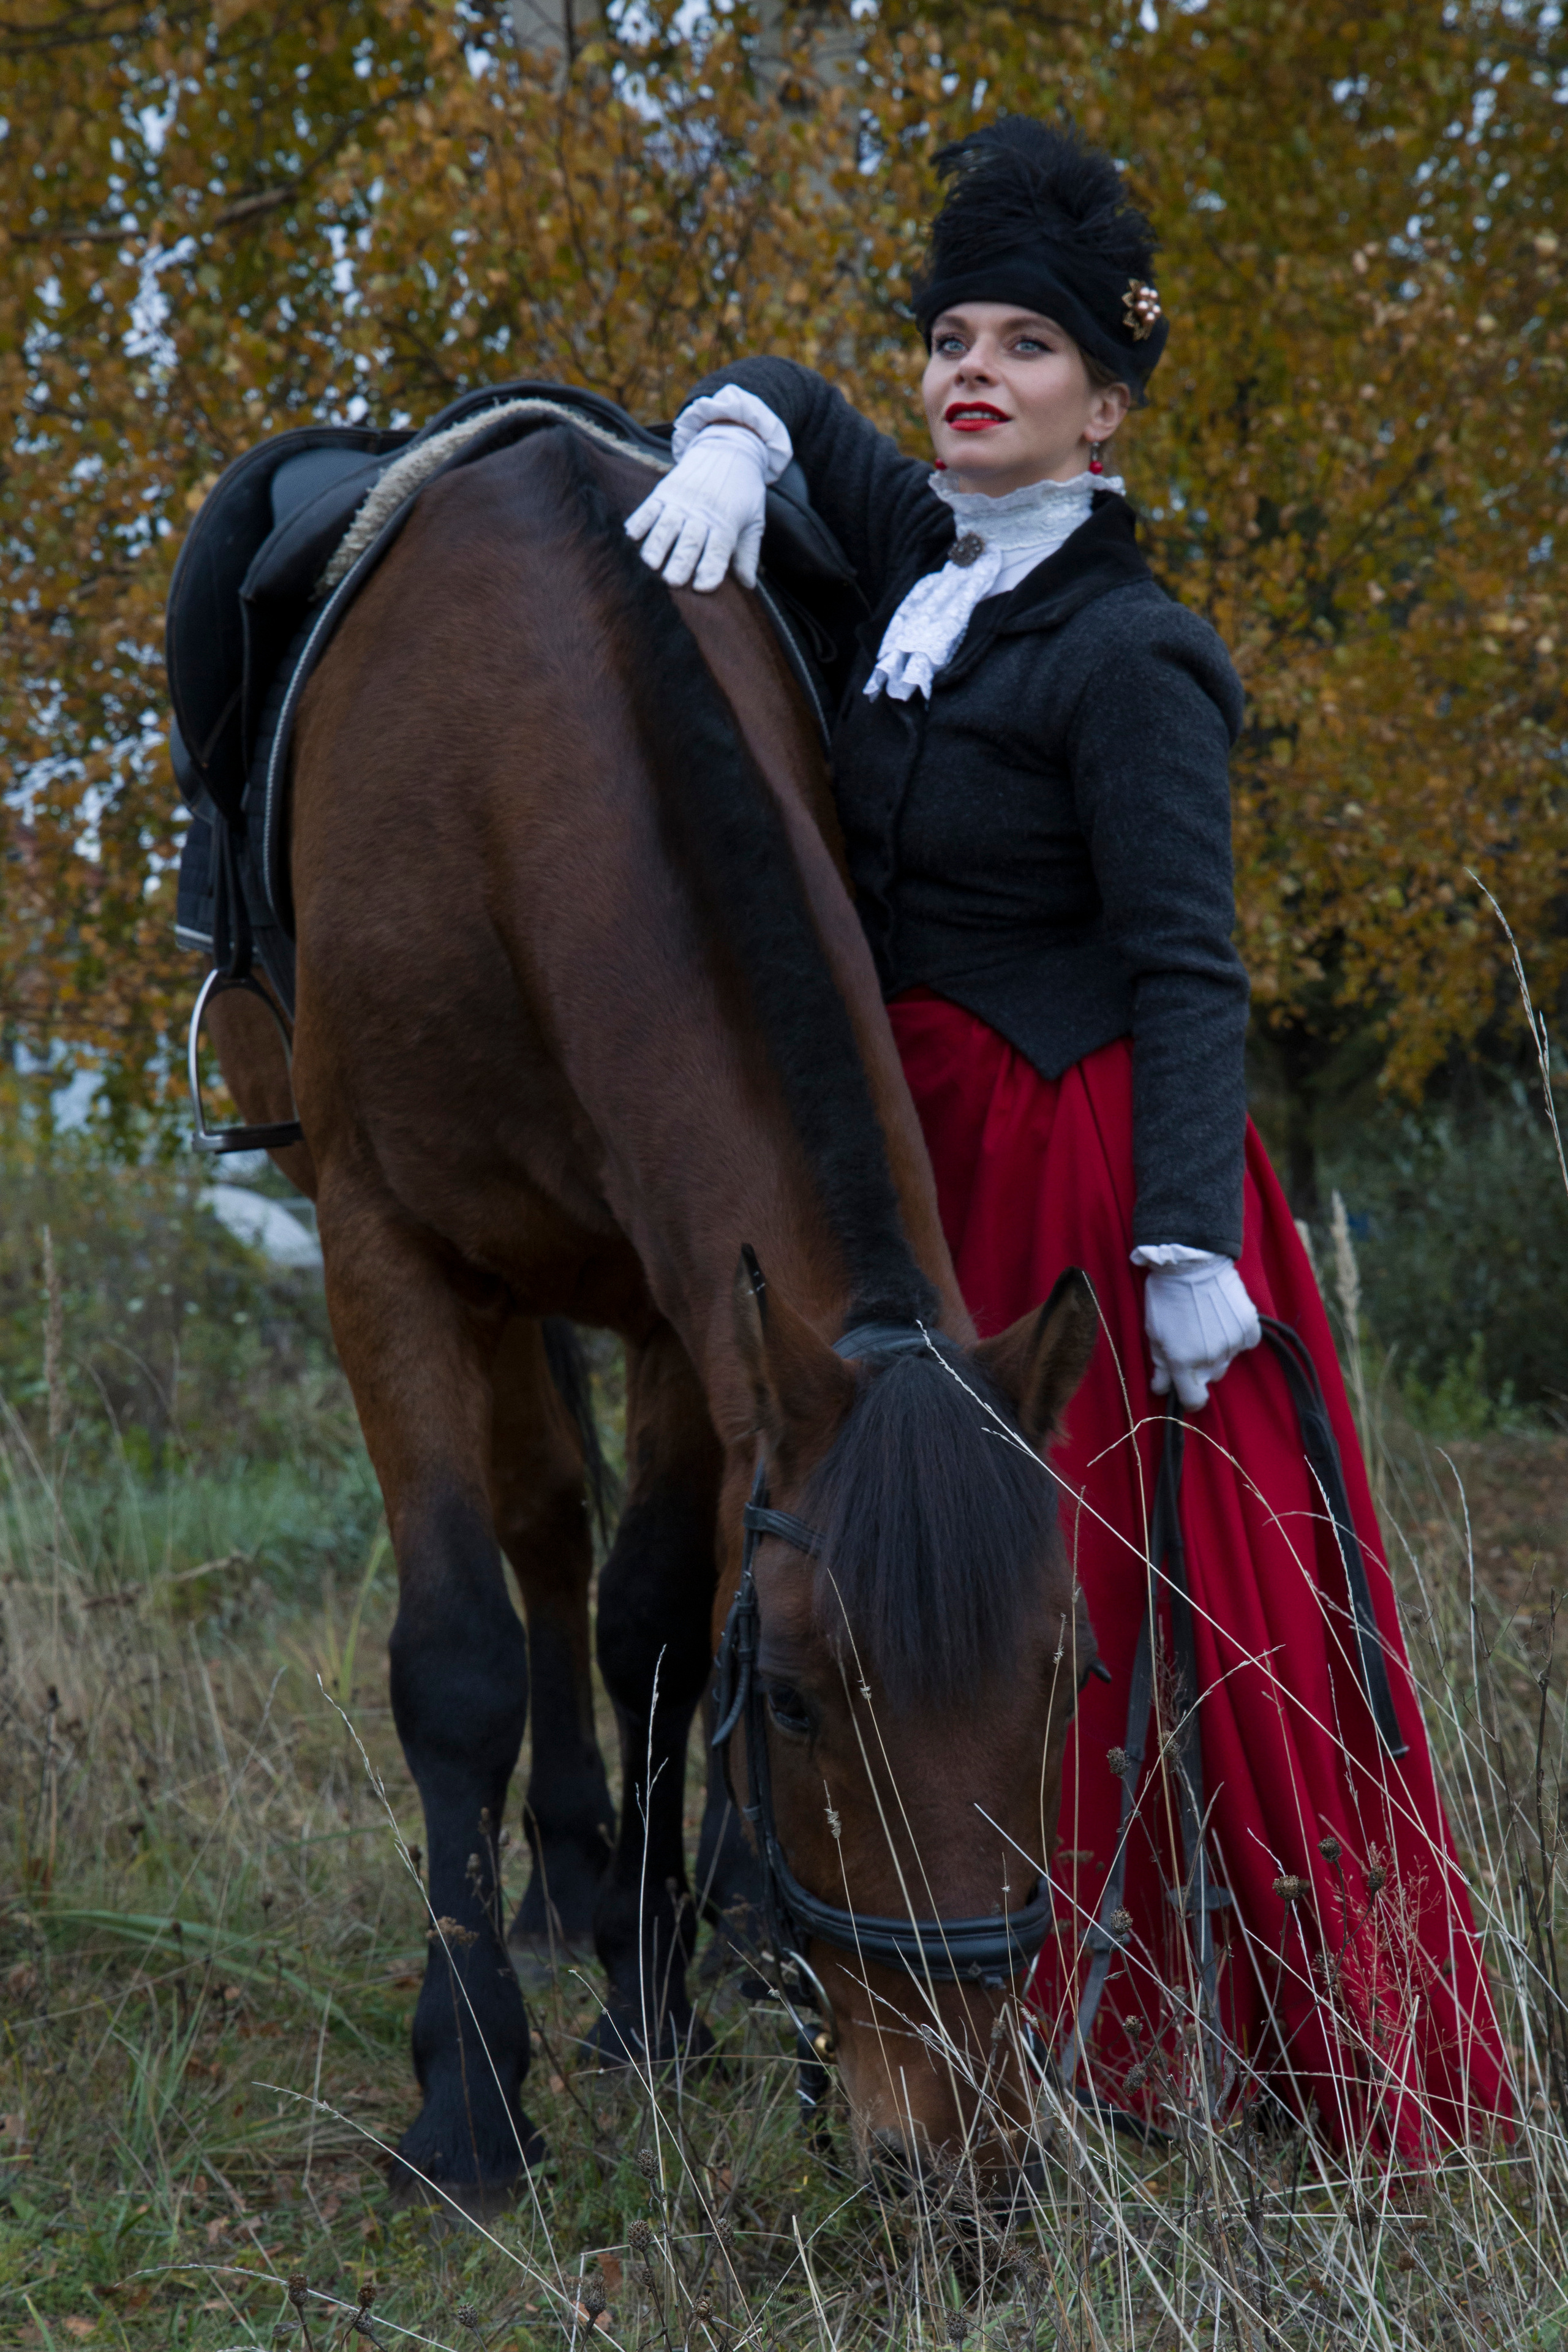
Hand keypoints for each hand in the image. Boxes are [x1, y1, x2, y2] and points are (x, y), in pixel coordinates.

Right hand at [624, 425, 769, 591]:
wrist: (728, 448)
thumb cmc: (743, 491)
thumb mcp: (754, 520)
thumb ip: (748, 553)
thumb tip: (749, 584)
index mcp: (725, 522)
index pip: (718, 549)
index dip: (710, 568)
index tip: (703, 587)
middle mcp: (701, 512)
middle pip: (689, 541)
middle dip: (680, 561)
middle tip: (671, 582)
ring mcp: (680, 501)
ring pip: (665, 527)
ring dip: (656, 547)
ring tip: (649, 565)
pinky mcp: (664, 491)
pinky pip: (648, 509)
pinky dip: (638, 522)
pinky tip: (630, 537)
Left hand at [1143, 1255, 1260, 1410]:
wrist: (1191, 1263)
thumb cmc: (1165, 1297)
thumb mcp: (1153, 1331)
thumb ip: (1160, 1364)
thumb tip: (1160, 1388)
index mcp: (1183, 1362)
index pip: (1194, 1400)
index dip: (1189, 1397)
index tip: (1185, 1387)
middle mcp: (1210, 1358)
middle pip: (1210, 1376)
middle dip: (1200, 1366)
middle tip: (1191, 1341)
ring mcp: (1232, 1343)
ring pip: (1226, 1359)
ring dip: (1218, 1349)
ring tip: (1206, 1323)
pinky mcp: (1248, 1327)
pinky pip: (1246, 1343)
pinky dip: (1236, 1336)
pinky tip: (1224, 1319)